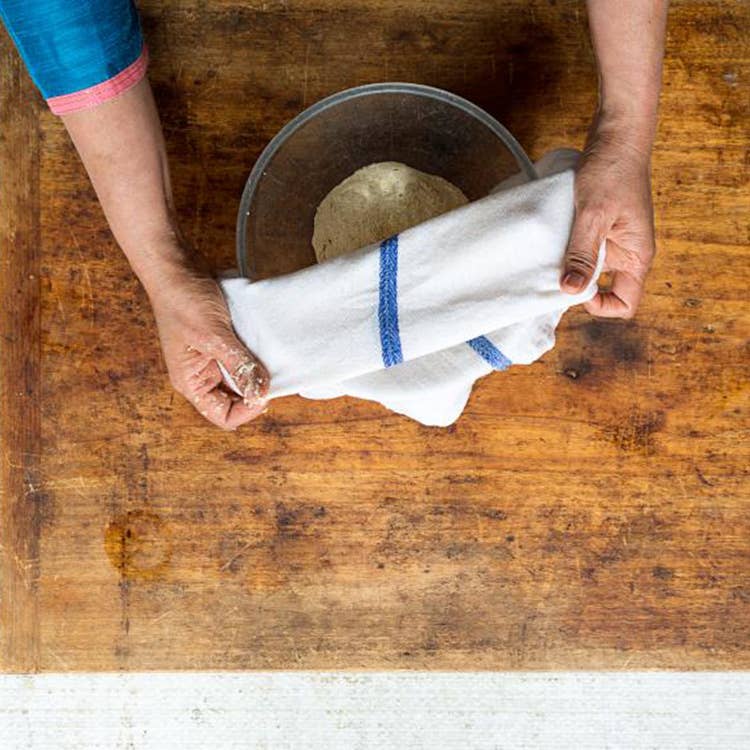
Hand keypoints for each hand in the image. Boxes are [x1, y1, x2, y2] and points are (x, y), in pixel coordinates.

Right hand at [147, 253, 269, 429]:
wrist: (176, 266)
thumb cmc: (183, 300)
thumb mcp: (213, 335)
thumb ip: (238, 364)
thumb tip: (260, 390)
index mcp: (191, 382)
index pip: (223, 416)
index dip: (247, 410)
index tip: (265, 392)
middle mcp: (200, 376)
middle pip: (234, 401)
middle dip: (254, 391)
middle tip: (273, 375)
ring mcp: (210, 360)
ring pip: (240, 380)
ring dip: (255, 373)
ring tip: (270, 360)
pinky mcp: (219, 344)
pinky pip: (241, 359)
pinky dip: (254, 356)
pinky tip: (264, 346)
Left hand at [560, 121, 655, 318]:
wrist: (617, 135)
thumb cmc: (612, 170)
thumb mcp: (594, 214)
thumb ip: (582, 253)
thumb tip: (571, 289)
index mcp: (636, 255)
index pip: (626, 302)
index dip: (601, 306)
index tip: (576, 290)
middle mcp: (627, 252)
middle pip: (603, 288)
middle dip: (578, 285)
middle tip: (554, 272)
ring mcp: (614, 240)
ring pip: (589, 268)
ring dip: (570, 265)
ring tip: (551, 254)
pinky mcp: (600, 227)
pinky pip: (583, 249)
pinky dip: (567, 248)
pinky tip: (553, 240)